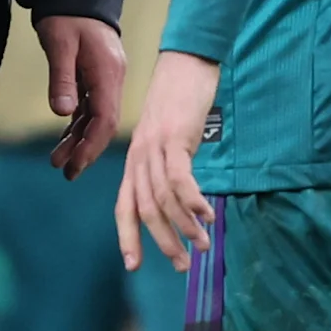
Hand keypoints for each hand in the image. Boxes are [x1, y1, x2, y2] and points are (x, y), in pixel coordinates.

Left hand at [37, 11, 125, 177]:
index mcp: (108, 73)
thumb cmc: (67, 15)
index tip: (76, 165)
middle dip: (85, 150)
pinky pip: (88, 107)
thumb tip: (62, 112)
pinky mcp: (95, 76)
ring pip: (93, 118)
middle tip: (66, 172)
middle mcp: (111, 79)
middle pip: (102, 123)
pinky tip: (64, 139)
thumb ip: (62, 78)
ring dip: (77, 140)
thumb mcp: (60, 44)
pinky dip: (76, 124)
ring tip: (58, 161)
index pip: (104, 119)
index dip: (91, 145)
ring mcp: (104, 78)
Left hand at [116, 51, 220, 271]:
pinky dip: (191, 200)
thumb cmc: (181, 104)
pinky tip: (206, 216)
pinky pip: (178, 177)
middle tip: (182, 265)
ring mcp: (154, 147)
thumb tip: (180, 198)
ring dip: (183, 226)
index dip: (128, 237)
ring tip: (202, 244)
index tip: (134, 266)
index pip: (124, 207)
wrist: (186, 64)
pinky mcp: (174, 137)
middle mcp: (138, 158)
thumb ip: (169, 168)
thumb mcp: (170, 141)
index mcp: (135, 162)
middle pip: (144, 209)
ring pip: (162, 197)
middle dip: (163, 241)